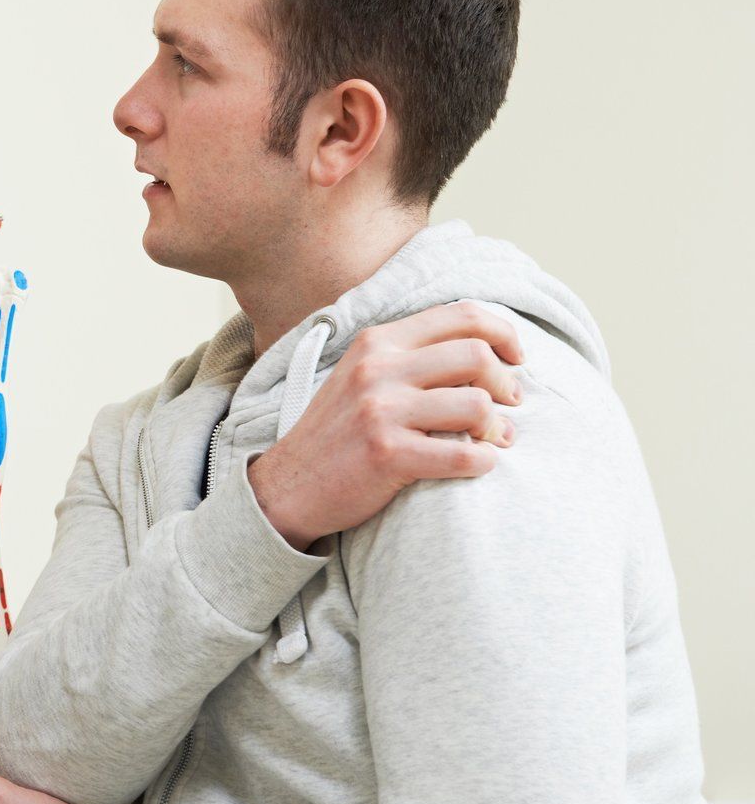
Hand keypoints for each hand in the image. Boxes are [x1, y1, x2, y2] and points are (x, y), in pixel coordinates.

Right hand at [250, 302, 523, 551]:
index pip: (461, 316)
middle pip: (476, 355)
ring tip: (496, 440)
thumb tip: (481, 348)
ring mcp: (381, 411)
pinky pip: (462, 455)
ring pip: (476, 403)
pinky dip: (483, 462)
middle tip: (510, 405)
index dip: (503, 333)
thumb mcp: (360, 376)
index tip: (516, 358)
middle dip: (507, 382)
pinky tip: (479, 465)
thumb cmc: (335, 434)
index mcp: (377, 343)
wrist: (287, 487)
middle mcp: (378, 369)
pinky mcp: (387, 454)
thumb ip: (408, 356)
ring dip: (499, 427)